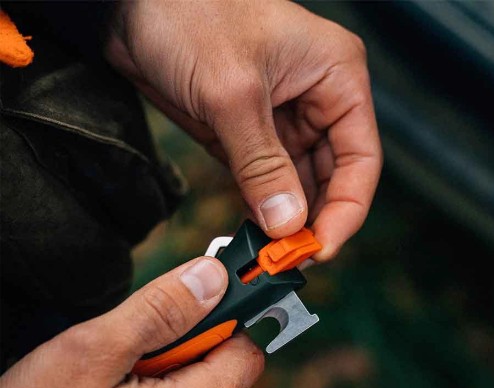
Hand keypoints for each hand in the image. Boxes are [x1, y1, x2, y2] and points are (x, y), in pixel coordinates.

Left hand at [106, 0, 381, 260]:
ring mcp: (284, 121)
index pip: (361, 158)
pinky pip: (266, 182)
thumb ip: (262, 164)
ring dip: (287, 219)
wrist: (132, 7)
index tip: (324, 247)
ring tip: (272, 252)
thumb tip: (286, 223)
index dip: (348, 209)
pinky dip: (262, 208)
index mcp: (336, 77)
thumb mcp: (233, 94)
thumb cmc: (189, 16)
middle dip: (315, 219)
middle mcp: (317, 100)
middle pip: (334, 177)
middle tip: (292, 257)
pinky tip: (256, 231)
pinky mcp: (250, 136)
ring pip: (300, 184)